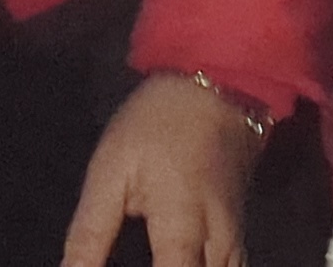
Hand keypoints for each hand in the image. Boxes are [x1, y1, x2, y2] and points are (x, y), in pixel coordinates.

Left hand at [60, 74, 263, 266]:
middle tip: (142, 258)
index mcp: (181, 227)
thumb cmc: (156, 124)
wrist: (218, 84)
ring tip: (159, 261)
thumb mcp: (111, 170)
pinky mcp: (242, 229)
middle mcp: (218, 241)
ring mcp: (237, 236)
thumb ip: (90, 233)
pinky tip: (181, 264)